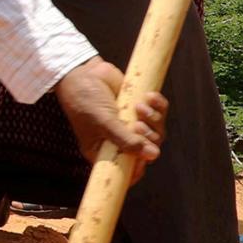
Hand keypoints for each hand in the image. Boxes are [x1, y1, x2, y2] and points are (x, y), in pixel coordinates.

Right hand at [52, 56, 163, 176]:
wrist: (83, 72)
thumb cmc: (84, 100)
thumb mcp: (103, 122)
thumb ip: (125, 140)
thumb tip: (151, 155)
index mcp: (105, 150)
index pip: (127, 170)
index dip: (139, 166)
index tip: (144, 157)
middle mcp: (120, 139)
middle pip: (148, 149)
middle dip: (148, 137)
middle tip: (137, 126)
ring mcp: (131, 123)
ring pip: (157, 130)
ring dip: (153, 118)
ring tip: (139, 106)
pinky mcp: (139, 107)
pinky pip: (159, 111)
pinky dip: (158, 104)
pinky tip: (148, 96)